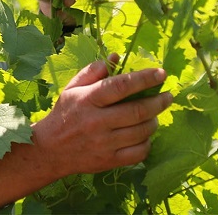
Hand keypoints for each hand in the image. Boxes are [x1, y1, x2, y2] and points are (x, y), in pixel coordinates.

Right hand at [31, 54, 172, 175]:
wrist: (49, 150)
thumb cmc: (63, 114)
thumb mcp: (72, 88)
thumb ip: (93, 71)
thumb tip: (116, 57)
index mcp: (87, 100)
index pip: (120, 86)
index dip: (144, 78)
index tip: (161, 73)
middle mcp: (97, 121)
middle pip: (137, 111)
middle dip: (158, 102)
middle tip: (168, 96)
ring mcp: (104, 143)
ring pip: (141, 131)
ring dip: (154, 121)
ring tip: (154, 115)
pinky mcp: (110, 161)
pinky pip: (139, 152)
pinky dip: (147, 142)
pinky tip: (144, 135)